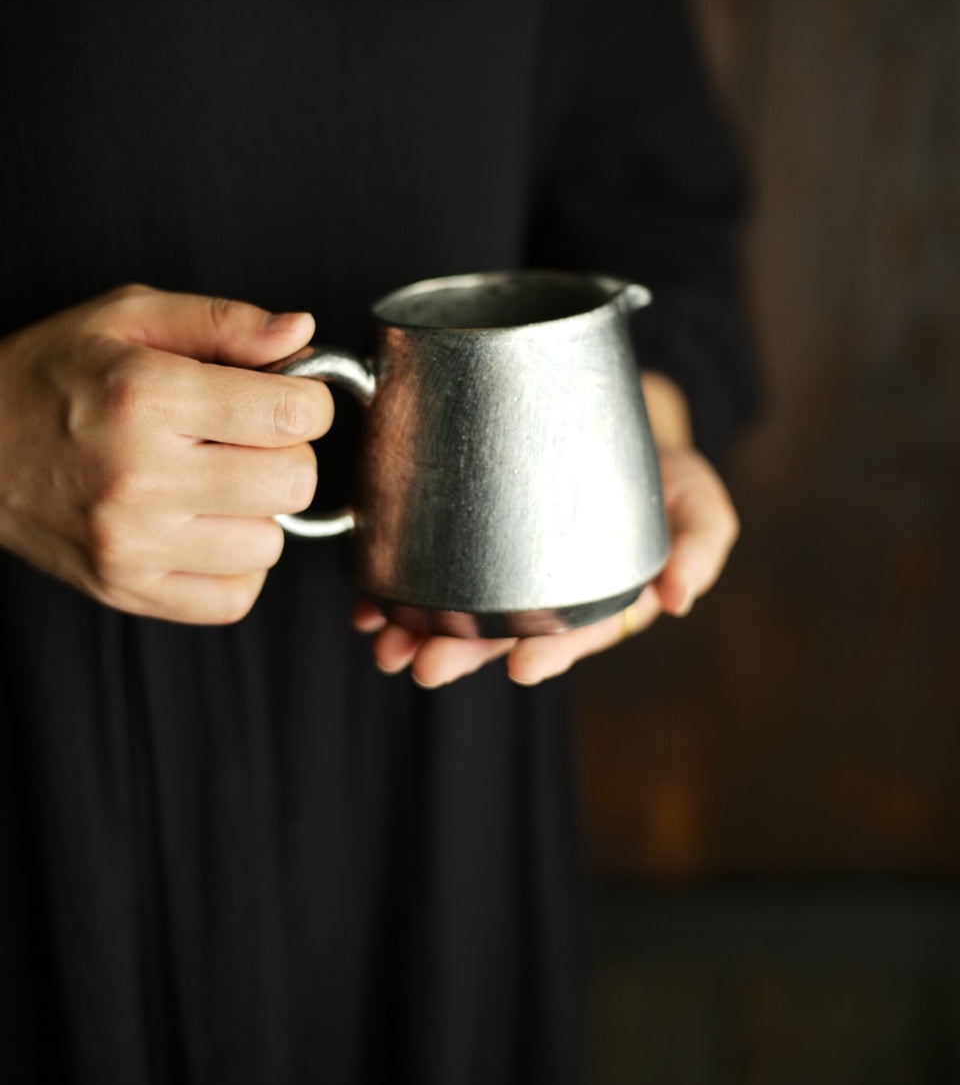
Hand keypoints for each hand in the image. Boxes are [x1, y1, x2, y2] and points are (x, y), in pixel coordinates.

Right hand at [0, 285, 333, 622]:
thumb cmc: (52, 374)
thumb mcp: (128, 316)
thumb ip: (225, 321)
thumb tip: (305, 332)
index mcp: (149, 397)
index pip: (292, 415)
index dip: (307, 401)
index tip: (285, 397)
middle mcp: (142, 476)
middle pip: (293, 482)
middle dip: (287, 453)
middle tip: (248, 439)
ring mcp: (133, 543)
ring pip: (270, 544)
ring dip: (259, 512)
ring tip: (215, 482)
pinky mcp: (125, 589)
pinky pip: (233, 598)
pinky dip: (236, 566)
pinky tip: (207, 527)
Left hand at [351, 375, 739, 686]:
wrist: (617, 418)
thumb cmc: (661, 473)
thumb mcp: (697, 500)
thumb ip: (700, 544)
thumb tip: (680, 598)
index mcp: (601, 596)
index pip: (577, 632)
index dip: (551, 651)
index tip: (520, 666)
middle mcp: (547, 592)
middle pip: (503, 630)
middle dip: (463, 651)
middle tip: (424, 665)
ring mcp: (505, 570)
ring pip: (460, 610)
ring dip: (420, 632)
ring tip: (385, 647)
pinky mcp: (468, 540)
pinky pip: (429, 572)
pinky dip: (395, 594)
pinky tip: (367, 610)